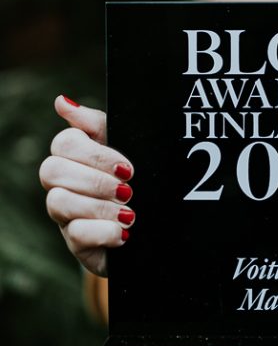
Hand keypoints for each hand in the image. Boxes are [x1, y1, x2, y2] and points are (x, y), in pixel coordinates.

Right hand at [39, 95, 134, 276]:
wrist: (158, 222)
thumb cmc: (137, 176)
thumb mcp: (126, 145)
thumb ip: (97, 123)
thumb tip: (61, 101)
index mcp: (73, 155)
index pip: (63, 144)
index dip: (94, 155)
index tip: (128, 168)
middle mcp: (62, 183)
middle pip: (51, 171)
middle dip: (94, 181)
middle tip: (128, 190)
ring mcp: (65, 214)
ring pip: (58, 202)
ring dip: (98, 207)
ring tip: (130, 214)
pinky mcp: (76, 243)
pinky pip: (74, 235)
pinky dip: (102, 232)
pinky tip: (125, 234)